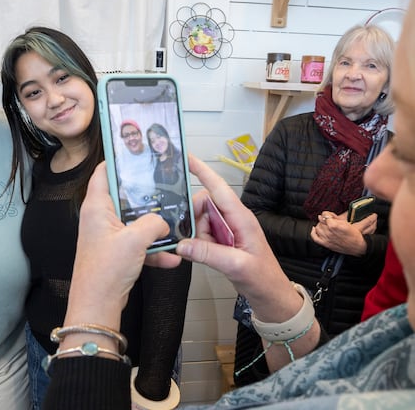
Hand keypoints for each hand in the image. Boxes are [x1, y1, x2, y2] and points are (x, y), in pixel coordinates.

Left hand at [64, 162, 179, 330]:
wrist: (97, 306)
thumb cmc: (105, 271)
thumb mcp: (134, 240)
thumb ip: (153, 223)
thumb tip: (163, 220)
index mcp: (96, 207)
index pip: (102, 173)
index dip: (117, 161)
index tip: (136, 153)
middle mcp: (100, 218)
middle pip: (124, 197)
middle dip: (146, 195)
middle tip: (166, 187)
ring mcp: (108, 236)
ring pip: (135, 222)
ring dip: (155, 227)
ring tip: (175, 226)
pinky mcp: (117, 253)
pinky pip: (139, 245)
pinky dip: (154, 250)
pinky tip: (172, 258)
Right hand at [175, 155, 296, 322]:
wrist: (271, 297)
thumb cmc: (263, 279)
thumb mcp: (237, 266)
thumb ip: (209, 254)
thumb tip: (182, 244)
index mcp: (241, 218)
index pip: (219, 189)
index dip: (203, 172)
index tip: (187, 158)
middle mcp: (234, 219)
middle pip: (203, 205)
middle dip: (195, 221)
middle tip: (200, 243)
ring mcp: (227, 230)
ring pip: (199, 221)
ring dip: (198, 237)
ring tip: (211, 255)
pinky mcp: (222, 241)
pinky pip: (201, 235)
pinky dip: (199, 244)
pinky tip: (207, 256)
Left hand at [311, 210, 373, 255]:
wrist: (357, 247)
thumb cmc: (354, 235)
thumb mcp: (347, 223)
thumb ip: (336, 217)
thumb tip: (328, 214)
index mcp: (334, 225)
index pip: (325, 215)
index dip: (327, 214)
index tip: (329, 214)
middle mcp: (329, 232)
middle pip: (321, 221)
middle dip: (325, 219)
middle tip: (329, 220)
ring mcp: (326, 238)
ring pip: (317, 228)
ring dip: (320, 225)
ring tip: (326, 225)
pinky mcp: (325, 244)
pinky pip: (314, 237)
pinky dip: (313, 232)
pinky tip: (315, 229)